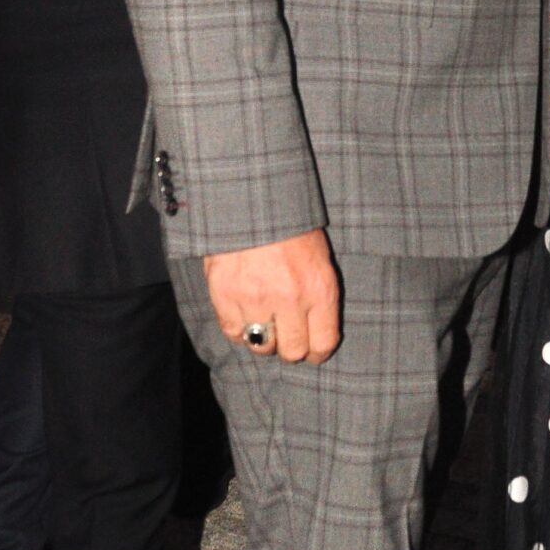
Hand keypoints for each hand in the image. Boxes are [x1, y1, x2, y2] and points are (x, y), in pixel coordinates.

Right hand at [205, 228, 340, 364]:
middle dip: (290, 347)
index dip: (317, 352)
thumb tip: (315, 335)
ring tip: (262, 323)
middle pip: (293, 352)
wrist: (251, 196)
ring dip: (263, 340)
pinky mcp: (225, 295)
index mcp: (319, 288)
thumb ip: (319, 295)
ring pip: (262, 347)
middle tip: (285, 336)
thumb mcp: (318, 257)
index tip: (311, 350)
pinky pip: (234, 333)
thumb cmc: (289, 226)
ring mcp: (255, 299)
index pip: (324, 343)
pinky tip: (243, 315)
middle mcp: (290, 299)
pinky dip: (238, 329)